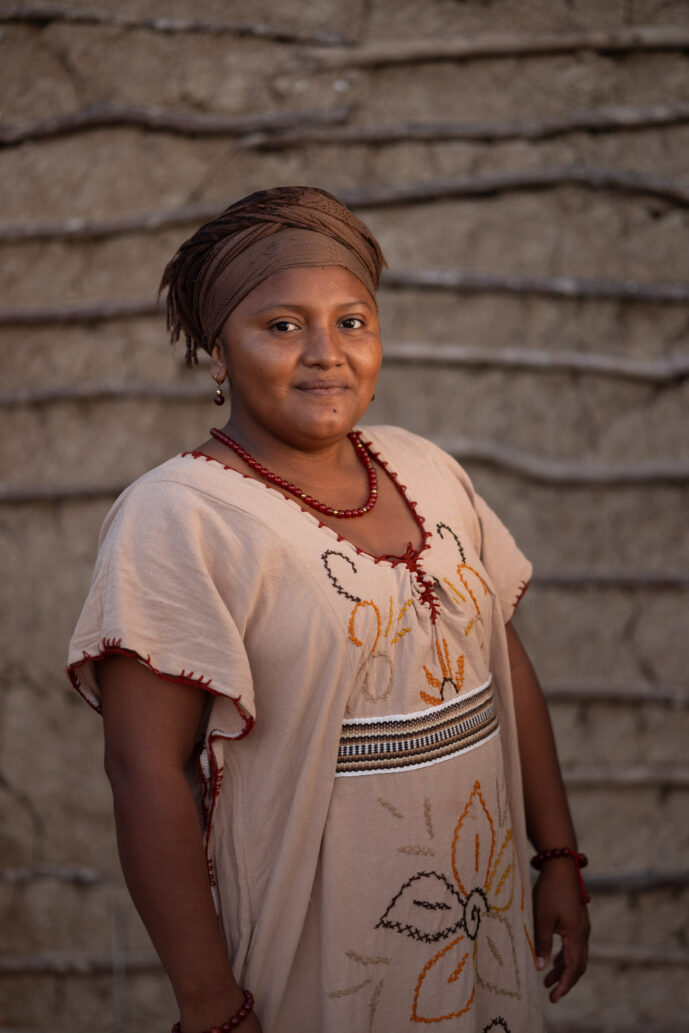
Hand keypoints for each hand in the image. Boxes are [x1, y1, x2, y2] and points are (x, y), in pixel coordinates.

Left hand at [532, 859, 589, 1001]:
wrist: (561, 865)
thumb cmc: (550, 890)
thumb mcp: (542, 918)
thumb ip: (542, 943)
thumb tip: (540, 968)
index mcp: (576, 935)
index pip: (573, 968)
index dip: (564, 984)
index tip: (555, 998)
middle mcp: (583, 933)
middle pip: (578, 965)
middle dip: (565, 980)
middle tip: (552, 994)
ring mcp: (581, 926)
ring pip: (576, 955)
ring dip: (563, 968)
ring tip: (548, 980)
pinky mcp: (577, 919)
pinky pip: (574, 945)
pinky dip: (564, 955)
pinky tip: (553, 958)